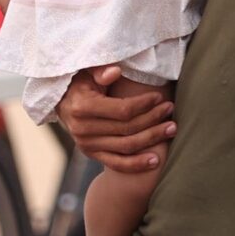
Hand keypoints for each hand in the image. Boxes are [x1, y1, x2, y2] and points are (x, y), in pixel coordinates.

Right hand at [59, 66, 174, 173]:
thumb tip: (115, 72)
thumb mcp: (86, 72)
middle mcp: (83, 129)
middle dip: (153, 119)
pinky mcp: (92, 154)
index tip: (159, 97)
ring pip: (127, 146)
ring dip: (152, 139)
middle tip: (170, 109)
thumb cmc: (80, 83)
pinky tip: (156, 161)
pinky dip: (137, 164)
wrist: (63, 103)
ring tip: (171, 129)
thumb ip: (99, 70)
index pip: (122, 110)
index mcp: (82, 108)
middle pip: (127, 129)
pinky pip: (117, 164)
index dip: (144, 105)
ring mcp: (87, 145)